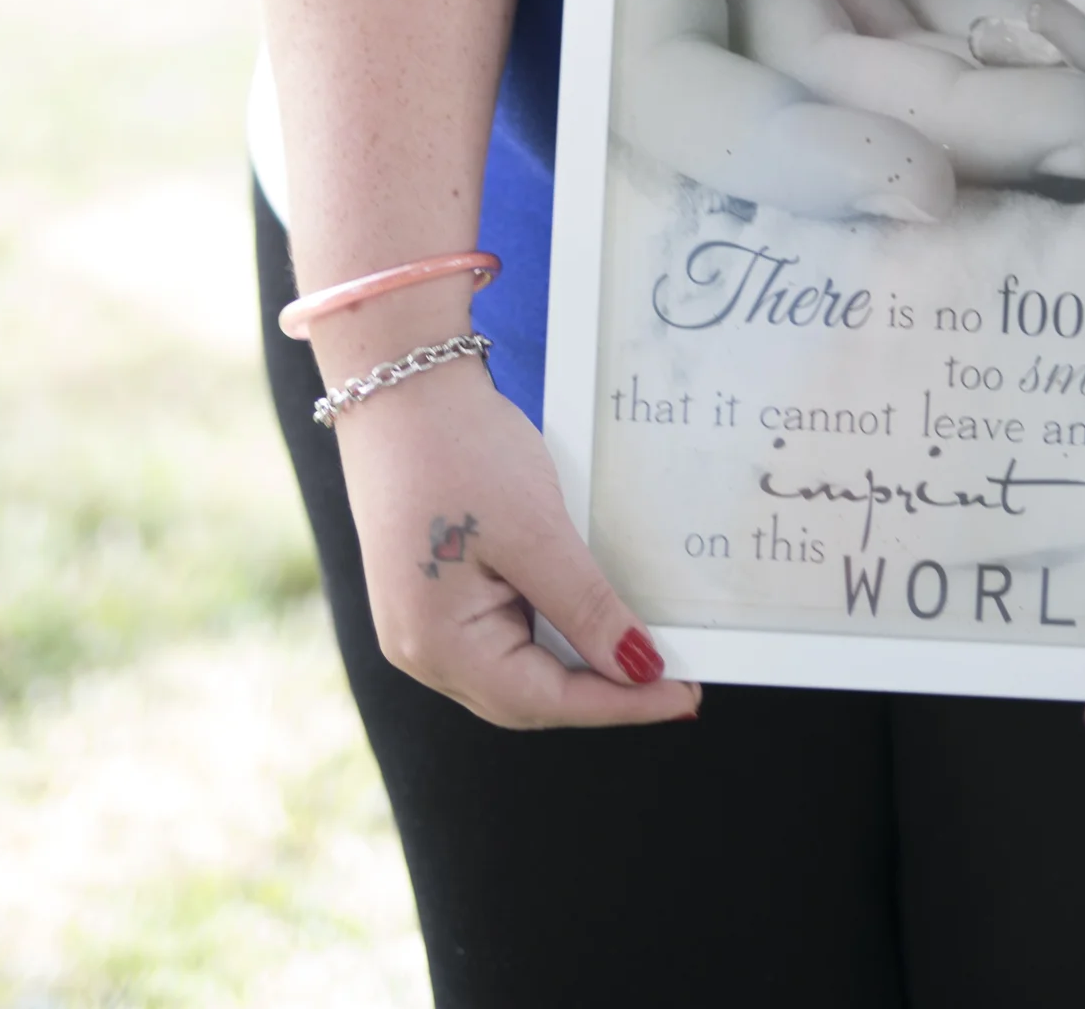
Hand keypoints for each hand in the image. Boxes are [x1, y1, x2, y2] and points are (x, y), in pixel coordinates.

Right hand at [331, 349, 702, 729]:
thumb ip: (586, 608)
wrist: (400, 380)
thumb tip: (639, 667)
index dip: (620, 703)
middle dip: (600, 691)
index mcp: (437, 645)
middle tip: (673, 678)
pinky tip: (587, 614)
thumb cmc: (458, 450)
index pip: (545, 700)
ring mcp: (420, 621)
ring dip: (575, 663)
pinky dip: (547, 631)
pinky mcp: (430, 591)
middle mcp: (421, 649)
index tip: (684, 694)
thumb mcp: (536, 531)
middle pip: (526, 696)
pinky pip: (498, 632)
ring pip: (514, 668)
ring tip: (640, 651)